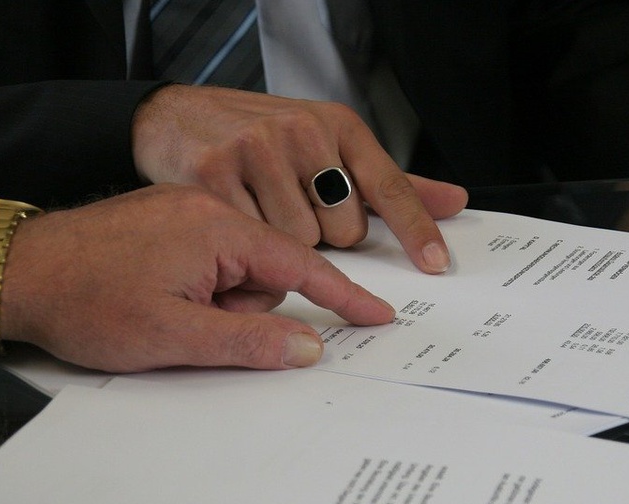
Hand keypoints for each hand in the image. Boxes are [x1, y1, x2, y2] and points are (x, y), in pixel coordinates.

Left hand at [0, 184, 395, 371]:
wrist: (15, 274)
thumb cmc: (88, 302)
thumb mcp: (176, 336)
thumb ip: (250, 341)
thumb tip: (310, 347)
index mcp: (219, 228)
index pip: (301, 264)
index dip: (342, 296)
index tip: (377, 316)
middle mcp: (206, 209)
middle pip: (266, 271)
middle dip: (243, 309)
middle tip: (194, 327)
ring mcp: (182, 214)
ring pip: (235, 271)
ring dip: (214, 303)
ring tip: (163, 314)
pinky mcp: (164, 224)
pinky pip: (207, 261)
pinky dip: (197, 288)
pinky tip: (156, 301)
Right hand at [132, 85, 466, 273]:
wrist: (174, 116)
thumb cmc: (257, 136)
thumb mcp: (329, 144)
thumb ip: (387, 182)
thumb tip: (454, 202)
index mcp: (337, 126)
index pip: (388, 184)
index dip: (415, 228)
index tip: (434, 263)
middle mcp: (302, 132)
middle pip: (343, 231)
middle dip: (324, 236)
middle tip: (293, 209)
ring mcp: (257, 149)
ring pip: (299, 241)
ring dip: (283, 244)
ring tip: (260, 209)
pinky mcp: (215, 172)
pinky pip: (252, 239)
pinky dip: (246, 242)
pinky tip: (236, 212)